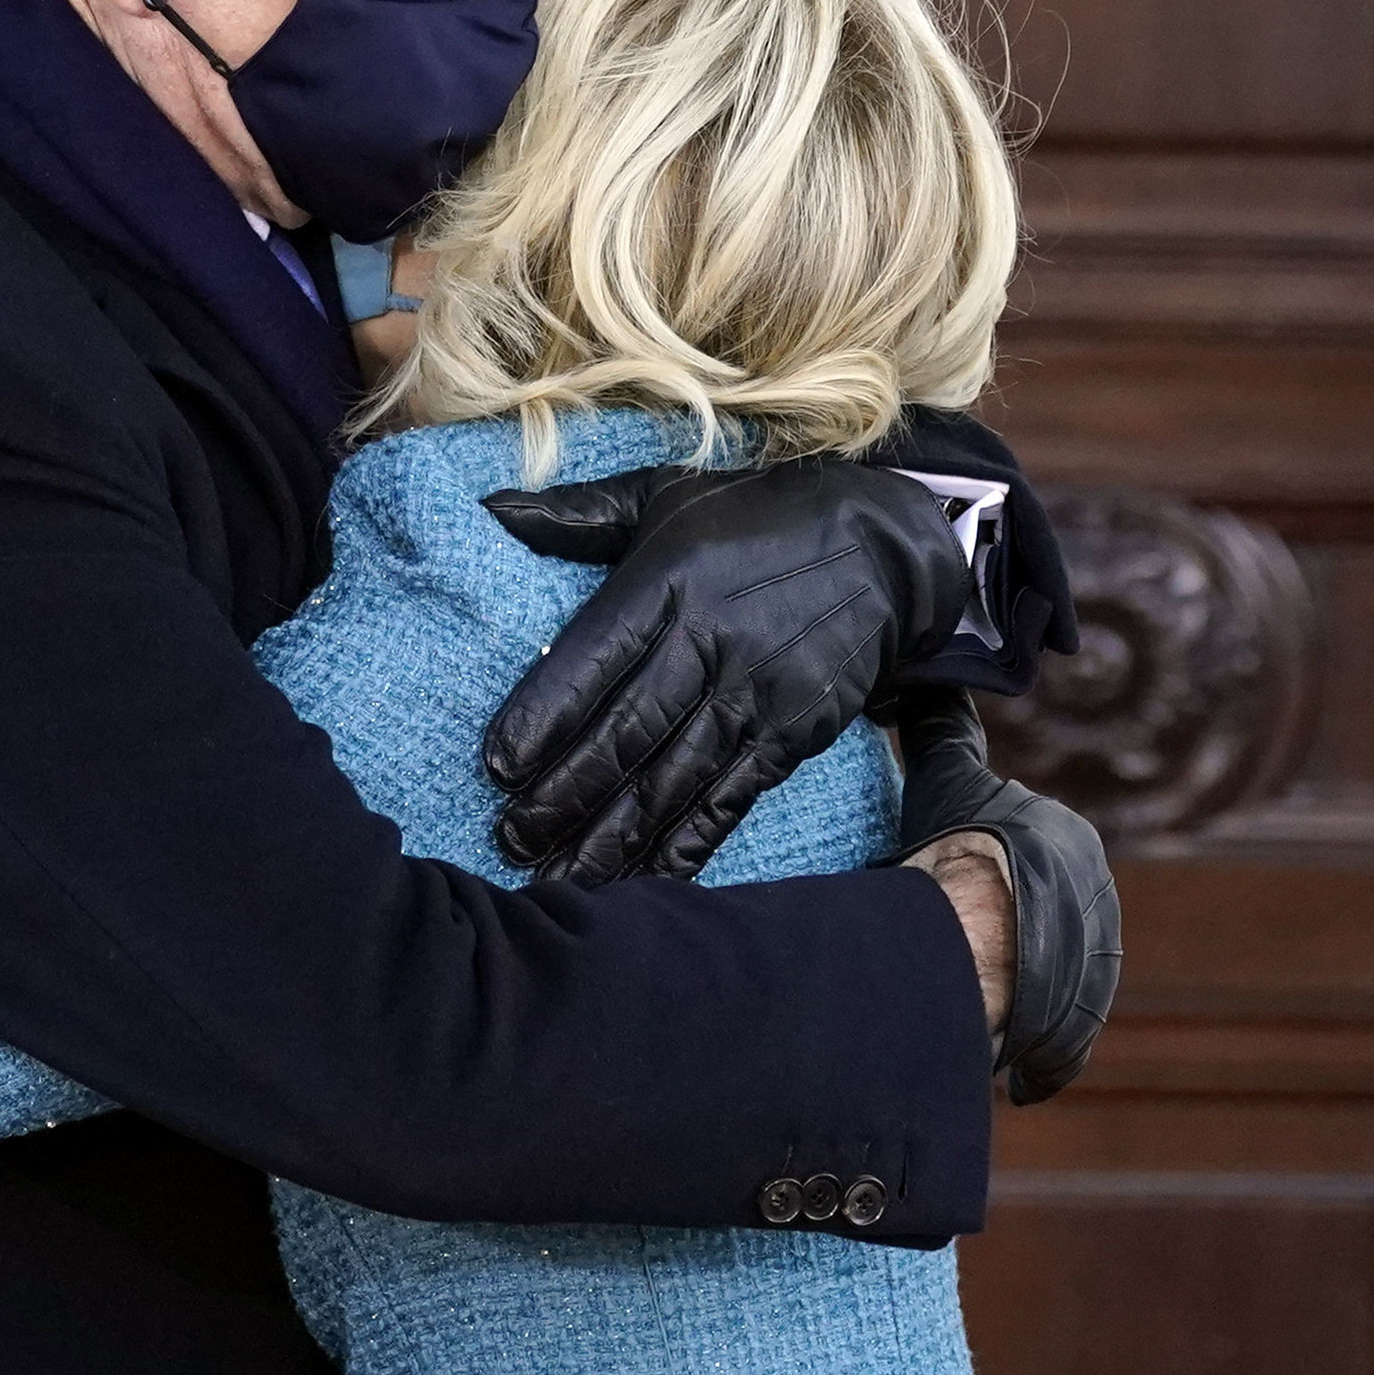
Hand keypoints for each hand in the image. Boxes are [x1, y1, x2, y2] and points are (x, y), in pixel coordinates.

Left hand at [481, 458, 971, 882]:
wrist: (884, 549)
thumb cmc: (756, 519)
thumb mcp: (667, 494)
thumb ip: (578, 513)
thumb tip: (490, 509)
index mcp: (669, 583)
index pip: (595, 657)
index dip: (544, 715)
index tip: (497, 765)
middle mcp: (711, 642)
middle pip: (628, 731)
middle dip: (565, 793)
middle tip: (510, 839)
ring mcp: (756, 695)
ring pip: (673, 778)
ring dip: (614, 835)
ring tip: (559, 878)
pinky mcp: (791, 735)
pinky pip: (729, 801)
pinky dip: (685, 846)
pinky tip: (644, 880)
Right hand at [892, 689, 1121, 1104]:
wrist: (977, 931)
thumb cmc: (964, 848)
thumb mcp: (949, 777)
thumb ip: (940, 730)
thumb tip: (926, 682)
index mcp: (1076, 848)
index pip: (1034, 859)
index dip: (989, 871)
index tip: (953, 885)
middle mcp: (1098, 911)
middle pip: (1044, 926)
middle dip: (1006, 937)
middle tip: (951, 946)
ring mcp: (1091, 976)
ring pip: (1046, 987)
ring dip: (1012, 998)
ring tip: (960, 999)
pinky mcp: (1073, 1033)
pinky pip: (1049, 1051)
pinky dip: (1024, 1061)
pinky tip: (996, 1069)